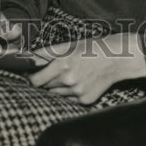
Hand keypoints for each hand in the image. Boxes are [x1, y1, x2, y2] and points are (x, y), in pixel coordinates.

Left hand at [28, 33, 145, 104]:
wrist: (117, 59)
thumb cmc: (92, 48)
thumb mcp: (68, 45)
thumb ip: (47, 53)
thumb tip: (29, 57)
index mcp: (62, 64)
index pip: (36, 80)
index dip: (31, 78)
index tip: (31, 75)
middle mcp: (69, 81)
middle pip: (46, 87)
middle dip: (46, 80)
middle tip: (54, 71)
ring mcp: (78, 92)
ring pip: (57, 94)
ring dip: (58, 87)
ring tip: (69, 74)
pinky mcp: (85, 100)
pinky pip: (70, 99)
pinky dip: (71, 92)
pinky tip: (80, 81)